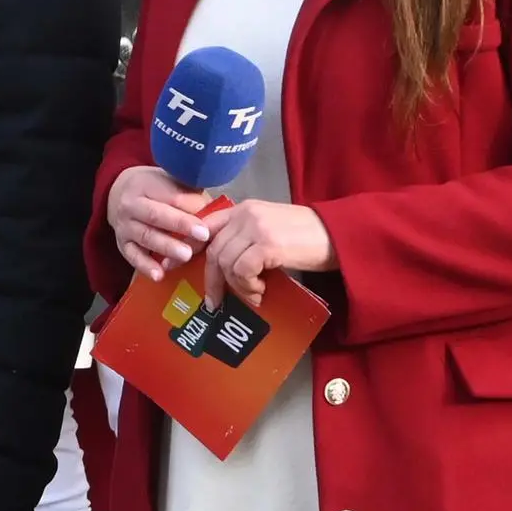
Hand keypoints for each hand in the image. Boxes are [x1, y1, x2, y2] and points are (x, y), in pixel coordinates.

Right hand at [107, 166, 217, 281]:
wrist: (120, 194)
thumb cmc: (156, 191)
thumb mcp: (171, 184)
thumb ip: (191, 197)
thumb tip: (214, 215)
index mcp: (146, 185)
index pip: (170, 196)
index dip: (190, 210)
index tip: (207, 222)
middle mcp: (131, 204)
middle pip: (156, 215)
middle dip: (180, 225)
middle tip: (202, 236)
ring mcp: (125, 225)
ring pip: (146, 236)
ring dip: (166, 247)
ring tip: (186, 256)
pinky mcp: (122, 244)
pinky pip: (132, 256)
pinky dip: (145, 266)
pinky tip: (159, 275)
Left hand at [198, 200, 332, 311]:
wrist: (338, 235)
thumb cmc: (306, 238)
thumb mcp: (269, 231)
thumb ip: (245, 239)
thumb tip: (222, 266)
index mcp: (243, 209)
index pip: (205, 225)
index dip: (188, 246)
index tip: (173, 266)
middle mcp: (246, 214)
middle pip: (213, 249)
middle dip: (212, 279)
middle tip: (215, 301)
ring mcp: (256, 228)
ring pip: (226, 262)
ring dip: (236, 287)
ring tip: (253, 295)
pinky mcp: (268, 244)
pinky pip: (242, 270)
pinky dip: (248, 287)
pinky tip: (261, 292)